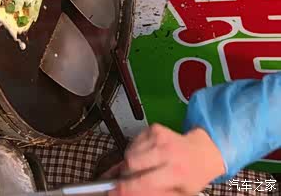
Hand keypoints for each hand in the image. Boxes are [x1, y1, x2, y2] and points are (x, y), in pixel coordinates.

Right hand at [108, 124, 224, 195]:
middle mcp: (168, 152)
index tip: (114, 191)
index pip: (144, 181)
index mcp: (177, 173)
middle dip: (127, 173)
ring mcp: (160, 138)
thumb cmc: (191, 175)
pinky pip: (132, 143)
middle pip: (131, 163)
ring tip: (145, 167)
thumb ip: (154, 194)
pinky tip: (147, 156)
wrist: (203, 153)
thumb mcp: (179, 193)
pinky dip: (135, 151)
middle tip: (133, 178)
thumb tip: (127, 193)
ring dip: (131, 163)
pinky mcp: (154, 128)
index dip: (126, 187)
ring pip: (129, 152)